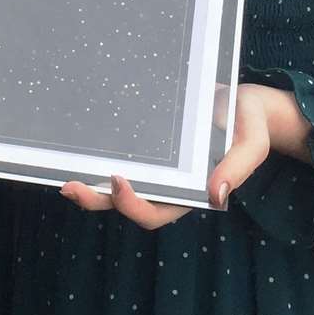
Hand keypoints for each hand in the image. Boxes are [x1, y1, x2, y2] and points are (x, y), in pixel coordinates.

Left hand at [59, 84, 307, 229]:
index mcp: (189, 192)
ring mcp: (154, 168)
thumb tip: (216, 195)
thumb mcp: (251, 143)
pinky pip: (116, 159)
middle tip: (68, 186)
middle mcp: (166, 185)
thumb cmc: (248, 123)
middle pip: (124, 205)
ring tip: (62, 176)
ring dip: (88, 186)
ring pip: (112, 188)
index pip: (154, 212)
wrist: (245, 101)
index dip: (131, 204)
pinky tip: (75, 151)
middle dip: (94, 200)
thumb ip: (237, 167)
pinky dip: (95, 160)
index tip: (116, 179)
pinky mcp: (144, 147)